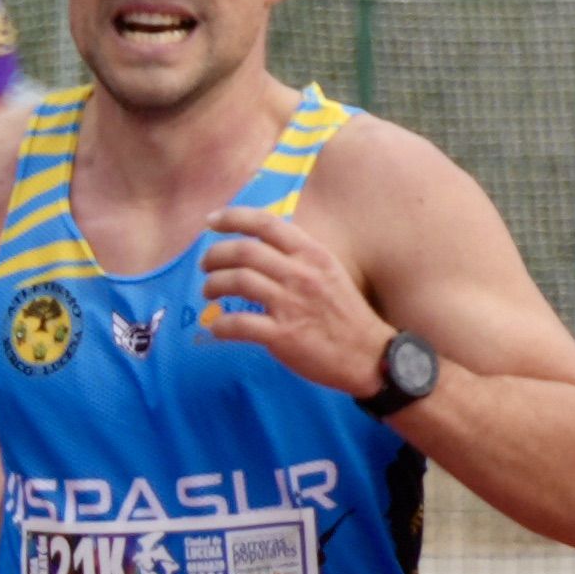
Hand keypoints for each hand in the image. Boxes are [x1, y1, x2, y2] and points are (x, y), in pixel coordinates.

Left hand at [195, 206, 388, 396]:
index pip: (267, 224)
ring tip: (209, 292)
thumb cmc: (344, 313)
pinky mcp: (283, 335)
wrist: (368, 355)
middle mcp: (301, 274)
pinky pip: (239, 324)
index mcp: (312, 254)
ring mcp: (291, 304)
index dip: (234, 218)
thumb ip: (298, 257)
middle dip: (215, 255)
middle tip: (206, 266)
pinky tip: (217, 327)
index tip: (211, 222)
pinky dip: (220, 325)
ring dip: (213, 285)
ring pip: (238, 281)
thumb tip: (261, 246)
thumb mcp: (328, 272)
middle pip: (244, 251)